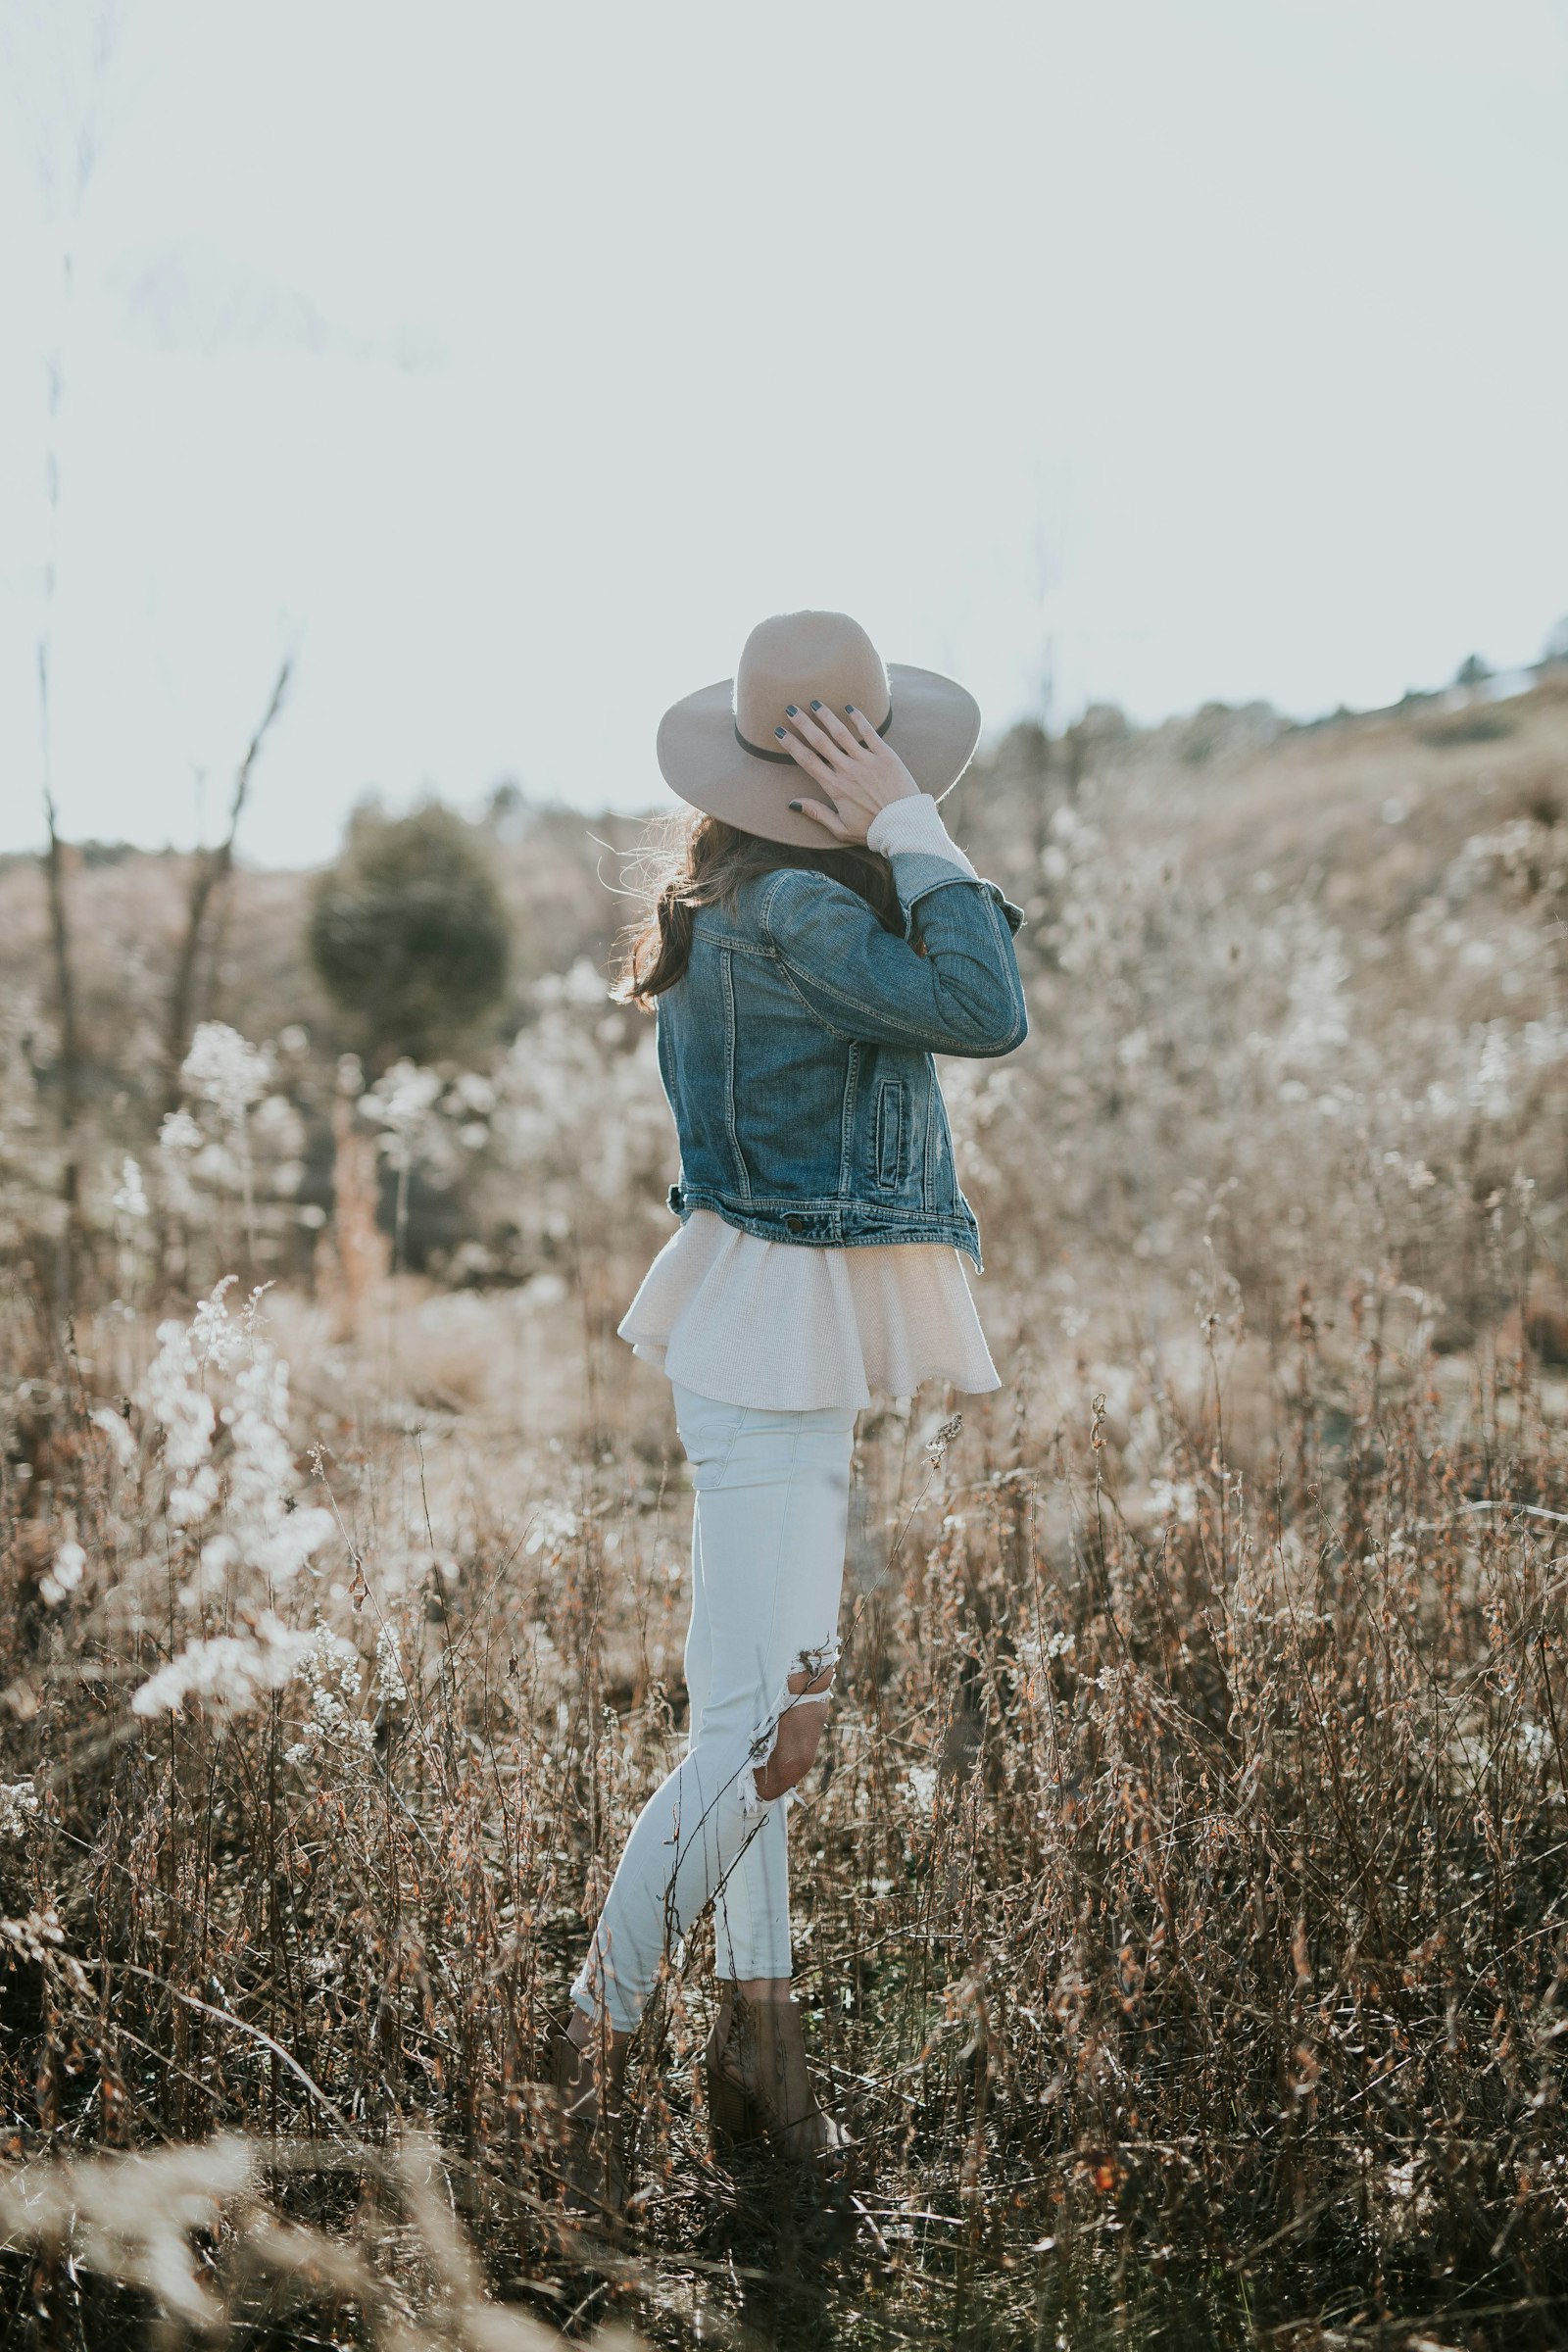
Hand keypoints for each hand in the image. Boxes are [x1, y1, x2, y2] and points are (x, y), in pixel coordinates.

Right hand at [774, 700, 919, 843]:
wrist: (905, 826)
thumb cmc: (873, 831)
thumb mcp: (841, 830)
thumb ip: (817, 813)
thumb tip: (793, 803)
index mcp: (835, 788)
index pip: (807, 761)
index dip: (791, 744)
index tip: (780, 731)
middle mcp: (848, 771)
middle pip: (820, 742)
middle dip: (803, 723)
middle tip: (791, 709)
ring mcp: (867, 761)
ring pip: (842, 733)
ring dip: (827, 716)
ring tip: (815, 703)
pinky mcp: (886, 756)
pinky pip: (869, 733)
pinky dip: (859, 719)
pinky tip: (849, 708)